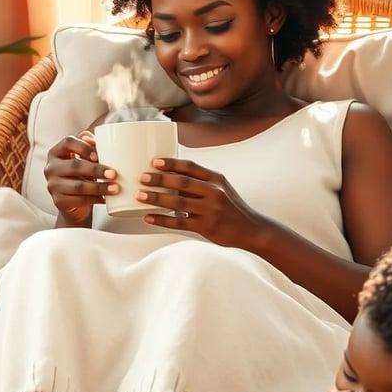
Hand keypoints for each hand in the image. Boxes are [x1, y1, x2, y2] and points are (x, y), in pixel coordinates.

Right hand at [44, 131, 117, 225]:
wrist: (74, 202)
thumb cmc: (81, 174)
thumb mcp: (84, 159)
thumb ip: (90, 146)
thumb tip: (97, 140)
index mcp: (57, 152)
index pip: (68, 142)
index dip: (84, 147)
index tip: (98, 155)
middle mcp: (51, 168)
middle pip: (75, 166)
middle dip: (96, 170)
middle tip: (114, 174)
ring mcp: (53, 186)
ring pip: (78, 186)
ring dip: (99, 187)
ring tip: (115, 188)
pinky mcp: (60, 201)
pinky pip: (80, 200)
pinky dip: (95, 199)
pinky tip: (106, 199)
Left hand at [135, 157, 261, 245]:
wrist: (252, 230)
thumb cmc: (232, 208)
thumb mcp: (222, 189)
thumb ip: (201, 183)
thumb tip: (171, 178)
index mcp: (216, 179)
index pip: (191, 167)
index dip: (172, 163)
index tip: (154, 161)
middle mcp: (214, 192)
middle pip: (182, 183)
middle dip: (160, 179)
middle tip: (142, 177)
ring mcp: (210, 210)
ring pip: (178, 202)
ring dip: (157, 198)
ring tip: (140, 195)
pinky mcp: (206, 227)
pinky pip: (179, 222)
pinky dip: (162, 220)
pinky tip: (149, 217)